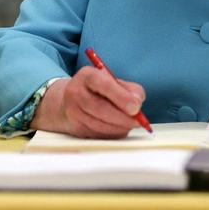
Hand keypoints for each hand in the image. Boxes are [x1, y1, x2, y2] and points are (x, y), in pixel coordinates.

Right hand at [31, 67, 145, 138]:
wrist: (70, 101)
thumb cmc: (98, 90)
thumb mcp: (114, 82)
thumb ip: (131, 90)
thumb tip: (137, 103)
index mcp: (88, 75)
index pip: (104, 84)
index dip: (121, 97)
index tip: (136, 108)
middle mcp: (76, 91)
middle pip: (100, 108)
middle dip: (123, 118)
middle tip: (138, 122)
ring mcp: (72, 111)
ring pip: (99, 125)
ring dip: (119, 128)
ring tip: (130, 125)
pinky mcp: (74, 127)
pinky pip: (97, 134)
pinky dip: (112, 134)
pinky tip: (118, 129)